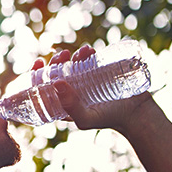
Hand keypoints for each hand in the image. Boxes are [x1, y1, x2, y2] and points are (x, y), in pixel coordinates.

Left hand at [32, 46, 158, 133]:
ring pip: (72, 64)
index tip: (39, 63)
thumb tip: (56, 83)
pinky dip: (86, 53)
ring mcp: (84, 81)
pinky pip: (89, 60)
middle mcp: (70, 91)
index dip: (36, 74)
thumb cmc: (107, 120)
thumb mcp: (85, 118)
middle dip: (56, 61)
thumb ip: (70, 106)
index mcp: (61, 102)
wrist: (135, 113)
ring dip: (72, 55)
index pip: (42, 88)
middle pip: (56, 73)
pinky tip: (89, 51)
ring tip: (81, 52)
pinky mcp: (99, 73)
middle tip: (62, 55)